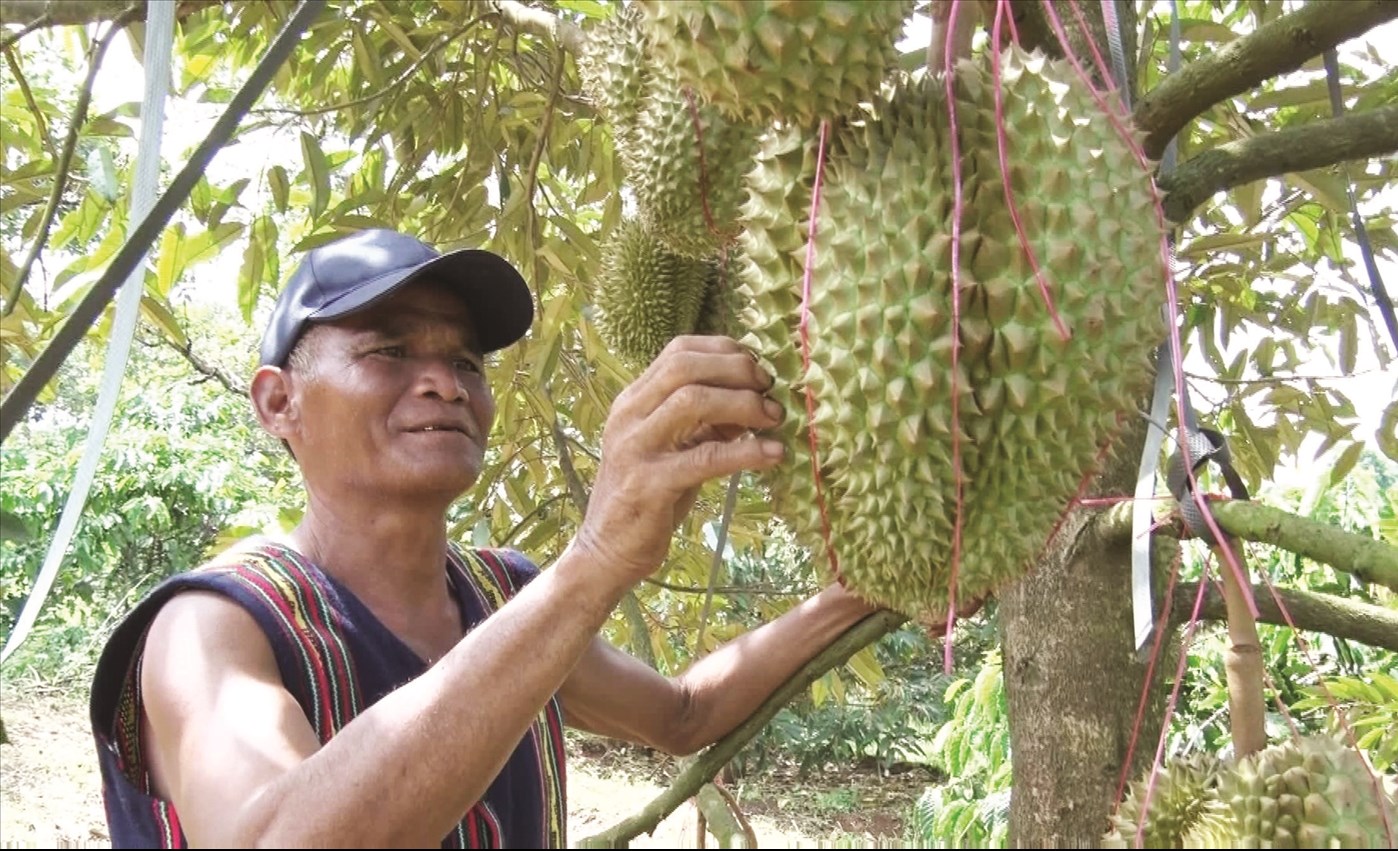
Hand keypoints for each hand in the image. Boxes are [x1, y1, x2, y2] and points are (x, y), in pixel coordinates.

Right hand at [573, 336, 785, 587]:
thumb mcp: (675, 449)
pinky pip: (705, 457)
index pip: (679, 350)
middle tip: (770, 390)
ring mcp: (635, 448)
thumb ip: (707, 422)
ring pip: (693, 400)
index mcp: (633, 401)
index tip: (758, 368)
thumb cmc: (646, 499)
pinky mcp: (649, 484)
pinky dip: (747, 452)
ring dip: (744, 403)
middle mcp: (629, 416)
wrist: (605, 552)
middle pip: (685, 366)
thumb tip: (755, 399)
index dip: (725, 351)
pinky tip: (774, 454)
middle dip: (737, 370)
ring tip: (774, 418)